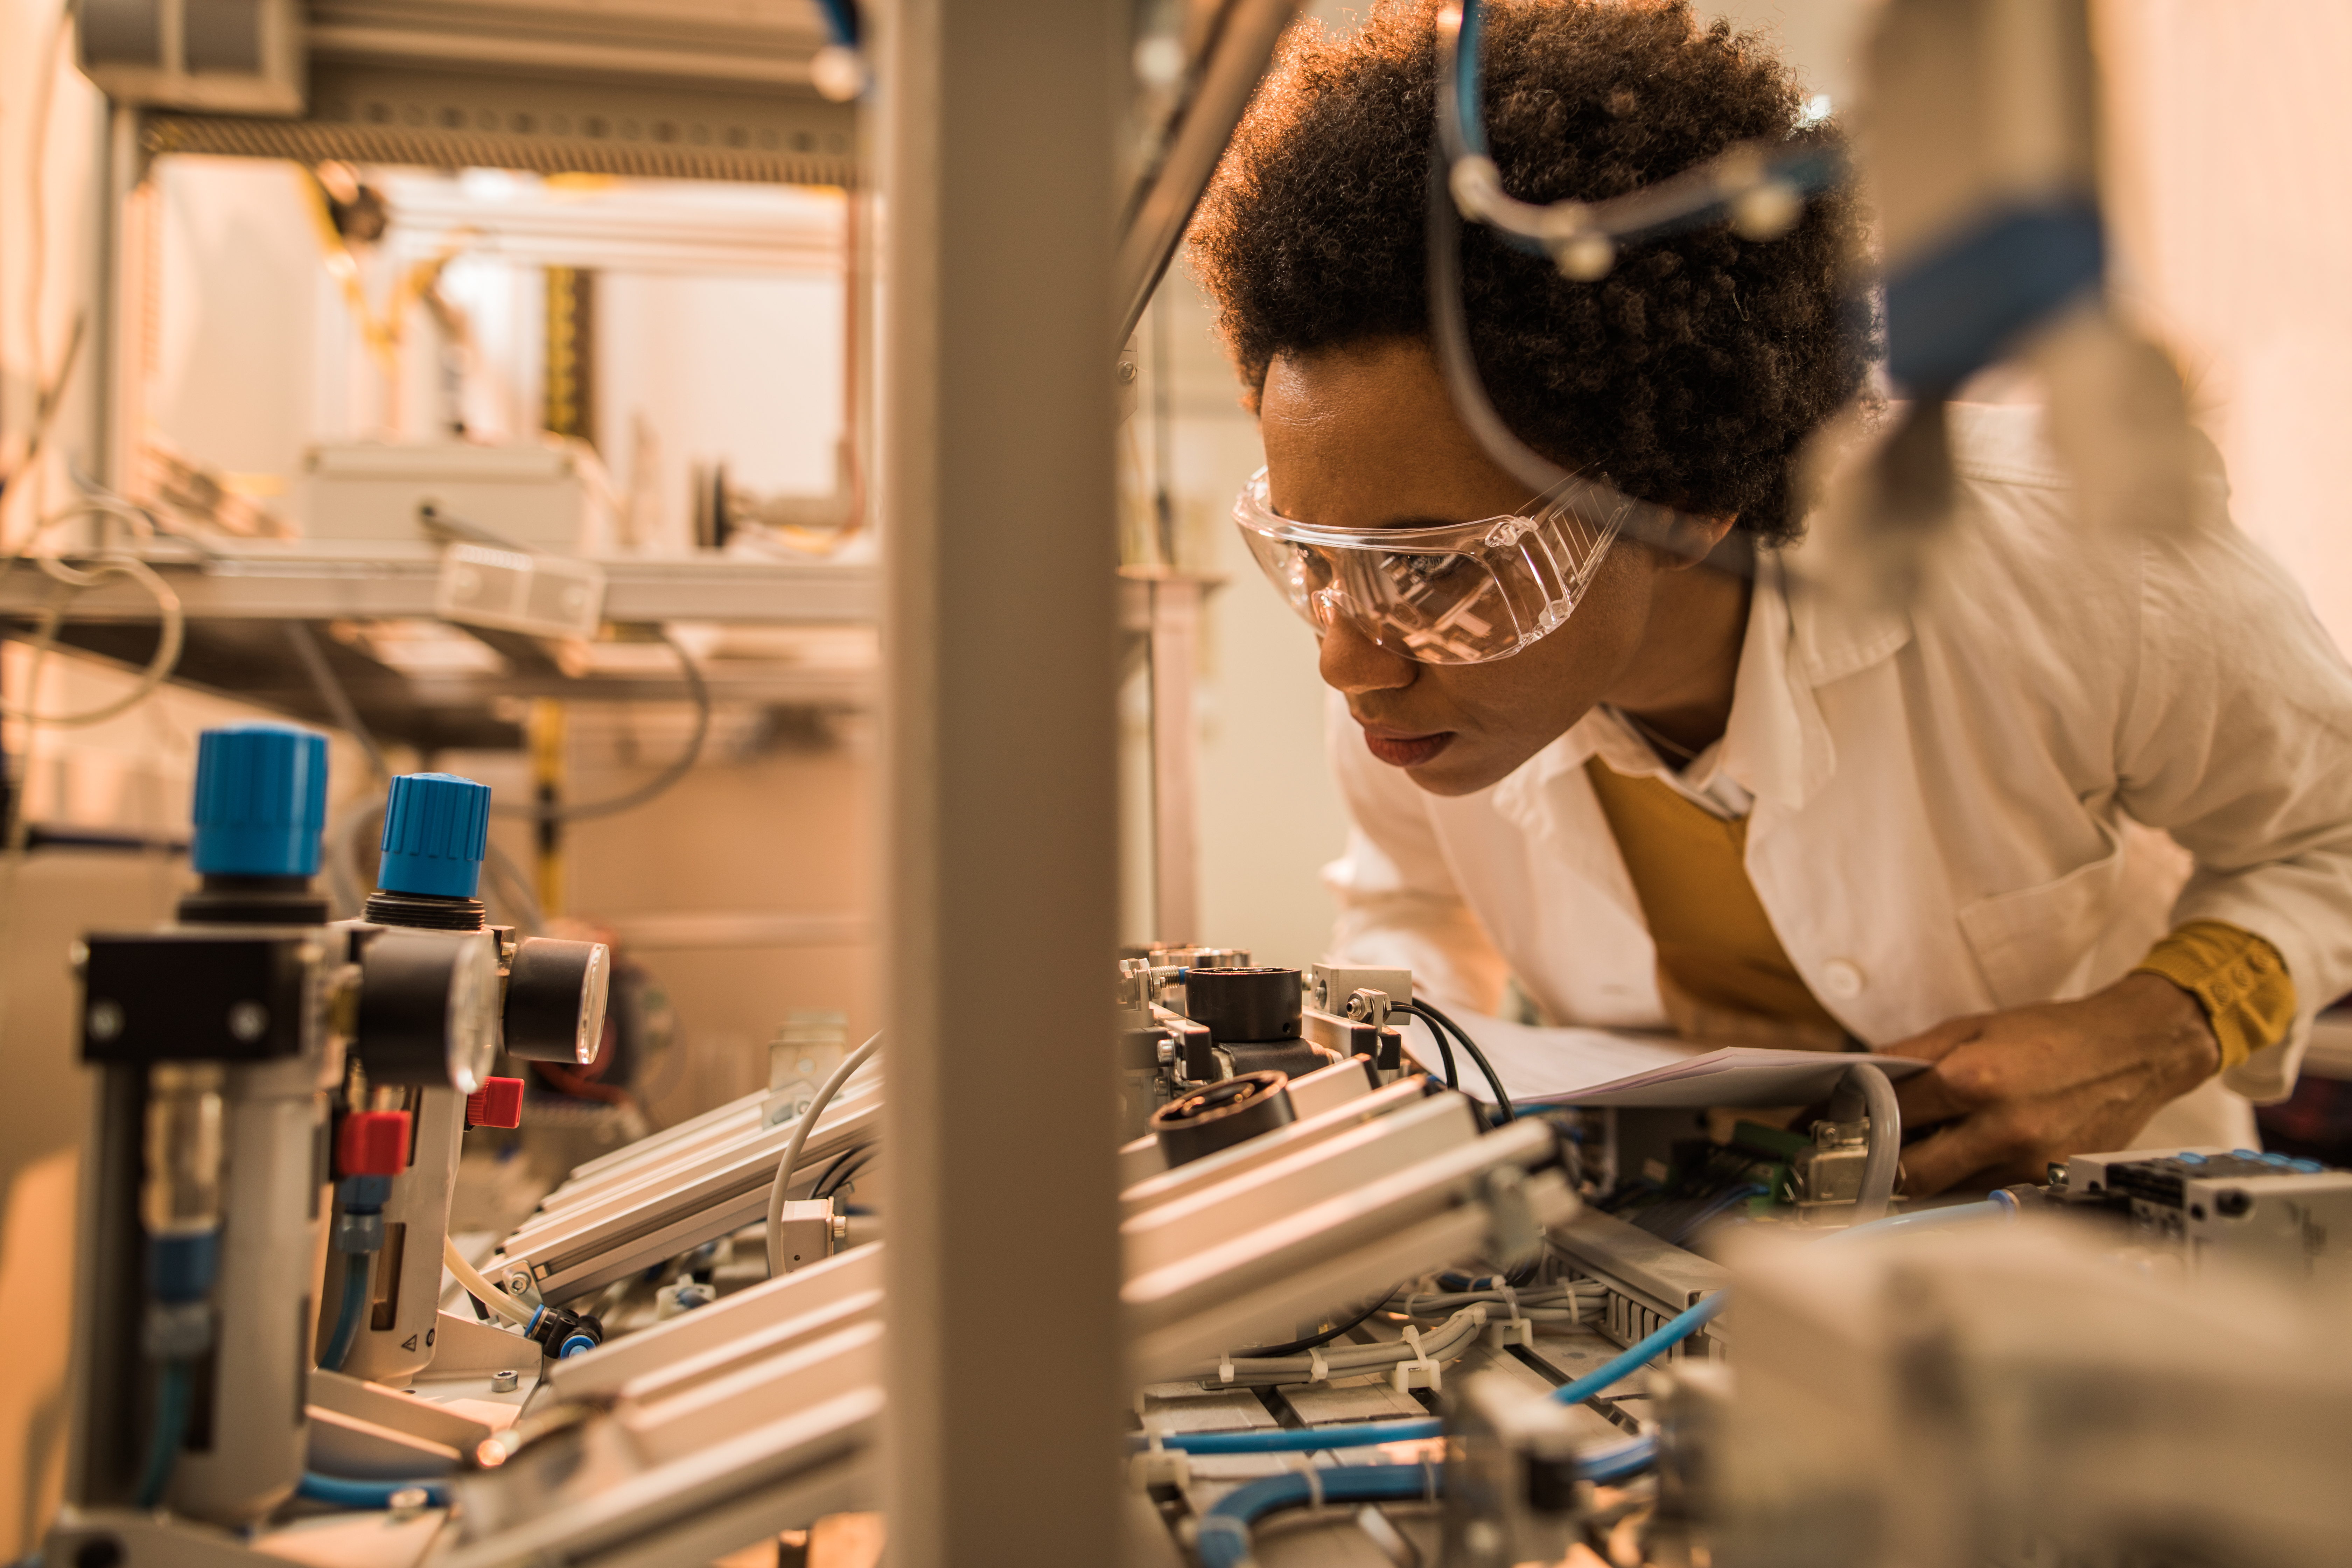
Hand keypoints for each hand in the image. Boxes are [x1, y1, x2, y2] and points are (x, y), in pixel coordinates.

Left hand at [1881, 974, 2221, 1195]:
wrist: (2134, 1051)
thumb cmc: (2051, 1034)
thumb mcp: (1971, 1026)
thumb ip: (1911, 1055)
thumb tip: (1855, 1075)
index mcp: (1974, 1080)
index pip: (1890, 1112)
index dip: (1852, 1116)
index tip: (1827, 1121)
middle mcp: (2001, 1129)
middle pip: (1912, 1172)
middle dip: (1880, 1164)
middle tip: (1862, 1153)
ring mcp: (2028, 1163)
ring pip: (1947, 1193)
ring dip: (1920, 1179)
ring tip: (1913, 1152)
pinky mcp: (2048, 1183)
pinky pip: (1986, 1195)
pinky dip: (1961, 1184)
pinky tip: (1960, 1160)